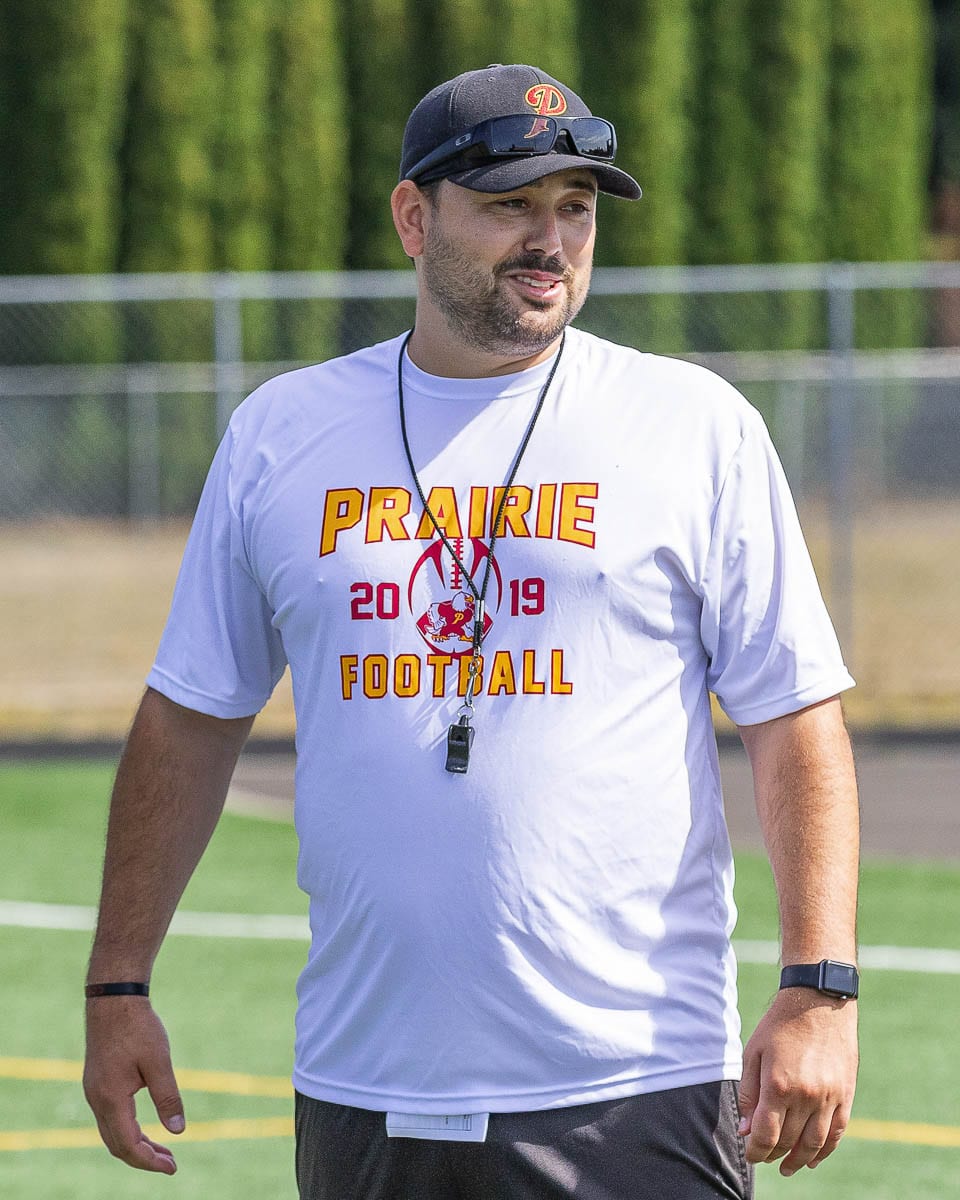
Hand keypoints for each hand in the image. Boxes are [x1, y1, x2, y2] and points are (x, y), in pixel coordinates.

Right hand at [83, 997, 185, 1173]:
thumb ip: (167, 1097)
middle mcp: (97, 1100)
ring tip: (162, 1150)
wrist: (113, 998)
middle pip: (117, 1145)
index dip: (150, 1161)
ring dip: (135, 1145)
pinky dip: (127, 1130)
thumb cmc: (138, 1027)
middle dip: (143, 1158)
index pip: (129, 1145)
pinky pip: (109, 1119)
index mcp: (111, 1099)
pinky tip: (144, 1128)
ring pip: (111, 1133)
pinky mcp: (97, 1083)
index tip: (172, 1168)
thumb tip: (178, 1131)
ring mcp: (94, 1092)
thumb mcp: (158, 1062)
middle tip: (171, 1163)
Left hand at [738, 987, 857, 1175]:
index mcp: (779, 1085)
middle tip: (764, 1156)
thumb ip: (749, 1094)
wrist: (818, 1001)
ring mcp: (830, 1097)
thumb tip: (746, 1130)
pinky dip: (825, 1151)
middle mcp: (806, 1095)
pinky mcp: (845, 1095)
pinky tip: (813, 1159)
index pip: (766, 1134)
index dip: (756, 1150)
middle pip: (789, 1141)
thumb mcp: (754, 1053)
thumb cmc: (780, 1025)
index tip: (750, 1153)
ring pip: (814, 1143)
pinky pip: (837, 1133)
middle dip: (773, 1153)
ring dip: (799, 1160)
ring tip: (787, 1167)